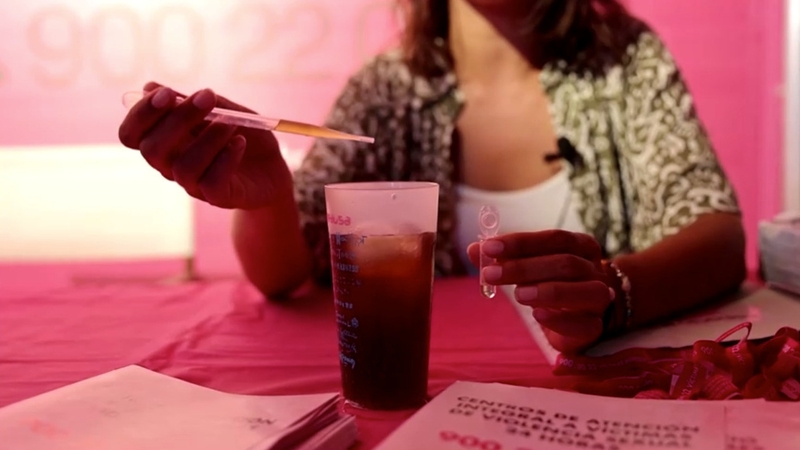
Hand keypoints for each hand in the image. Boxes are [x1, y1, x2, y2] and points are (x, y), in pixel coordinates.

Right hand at [118, 82, 291, 209]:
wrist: (275, 169)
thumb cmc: (245, 136)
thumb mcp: (225, 110)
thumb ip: (192, 101)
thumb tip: (149, 87)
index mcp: (167, 141)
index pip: (131, 135)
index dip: (141, 114)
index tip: (167, 93)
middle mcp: (173, 165)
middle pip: (151, 150)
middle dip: (177, 119)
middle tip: (207, 97)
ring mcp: (195, 184)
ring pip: (182, 167)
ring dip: (209, 138)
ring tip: (232, 124)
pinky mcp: (220, 197)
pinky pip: (212, 182)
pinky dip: (226, 158)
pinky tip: (240, 143)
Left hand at [467, 230, 614, 353]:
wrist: (579, 319)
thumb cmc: (551, 283)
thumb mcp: (528, 266)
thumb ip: (503, 257)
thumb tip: (474, 249)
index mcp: (581, 246)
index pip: (555, 238)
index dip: (521, 242)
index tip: (489, 247)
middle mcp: (595, 269)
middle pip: (565, 263)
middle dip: (524, 268)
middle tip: (490, 274)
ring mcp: (599, 299)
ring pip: (583, 291)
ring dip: (547, 291)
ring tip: (517, 295)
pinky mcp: (593, 328)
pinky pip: (583, 324)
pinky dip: (559, 319)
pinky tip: (537, 315)